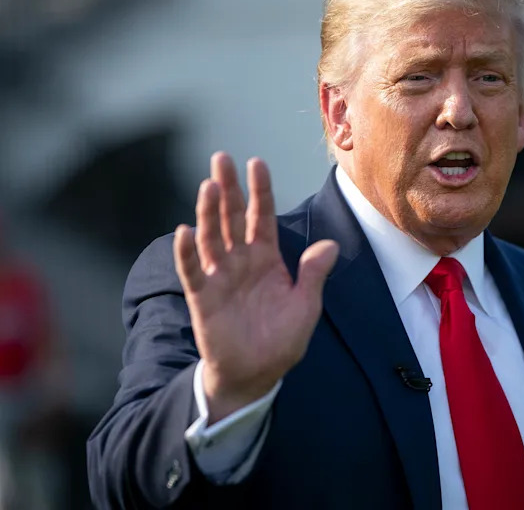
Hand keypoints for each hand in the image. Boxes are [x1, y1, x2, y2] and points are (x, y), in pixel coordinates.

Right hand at [174, 153, 337, 422]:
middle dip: (227, 188)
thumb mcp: (305, 306)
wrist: (256, 375)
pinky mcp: (202, 297)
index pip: (261, 216)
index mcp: (266, 258)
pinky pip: (192, 271)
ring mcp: (219, 277)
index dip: (260, 191)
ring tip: (208, 185)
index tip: (257, 163)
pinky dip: (187, 253)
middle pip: (231, 217)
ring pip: (211, 237)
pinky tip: (184, 231)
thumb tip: (330, 244)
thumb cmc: (281, 340)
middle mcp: (240, 261)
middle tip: (221, 158)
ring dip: (208, 212)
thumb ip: (313, 274)